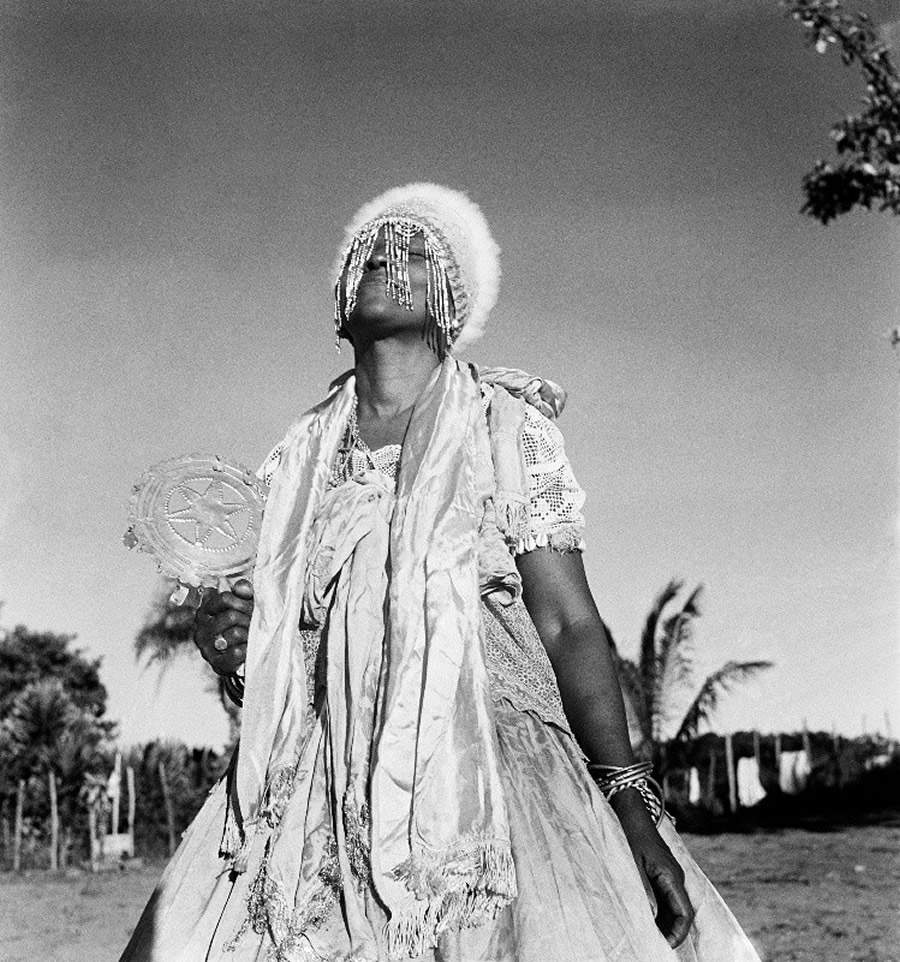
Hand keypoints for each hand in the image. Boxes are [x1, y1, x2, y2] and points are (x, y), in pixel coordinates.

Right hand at [193, 579, 253, 675]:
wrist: (241, 657)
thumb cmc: (242, 626)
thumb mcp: (243, 605)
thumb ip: (243, 592)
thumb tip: (242, 587)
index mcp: (205, 612)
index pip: (225, 598)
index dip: (242, 602)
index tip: (249, 607)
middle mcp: (201, 630)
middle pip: (231, 616)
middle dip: (248, 619)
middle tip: (253, 623)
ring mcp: (207, 648)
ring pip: (234, 634)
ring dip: (249, 634)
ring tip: (251, 635)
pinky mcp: (217, 664)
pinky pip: (236, 653)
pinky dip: (247, 649)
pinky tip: (248, 648)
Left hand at [611, 790, 694, 948]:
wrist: (628, 808)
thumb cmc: (629, 834)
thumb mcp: (632, 863)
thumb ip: (642, 890)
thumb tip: (651, 918)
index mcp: (672, 876)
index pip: (684, 913)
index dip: (677, 933)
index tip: (664, 947)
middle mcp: (675, 877)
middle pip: (680, 913)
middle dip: (670, 931)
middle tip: (653, 946)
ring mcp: (668, 874)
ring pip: (672, 906)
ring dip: (663, 922)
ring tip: (648, 936)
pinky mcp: (660, 871)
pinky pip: (664, 896)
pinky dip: (657, 910)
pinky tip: (644, 918)